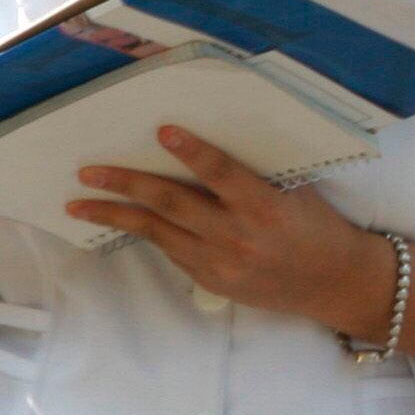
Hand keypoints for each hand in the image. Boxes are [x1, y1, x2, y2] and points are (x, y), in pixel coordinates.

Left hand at [67, 127, 414, 338]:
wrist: (335, 283)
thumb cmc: (319, 226)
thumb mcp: (296, 192)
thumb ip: (254, 176)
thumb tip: (205, 149)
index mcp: (266, 207)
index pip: (221, 173)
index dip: (193, 151)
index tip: (162, 131)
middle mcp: (239, 236)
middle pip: (173, 204)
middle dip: (126, 185)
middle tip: (88, 172)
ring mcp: (222, 264)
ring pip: (159, 233)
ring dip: (116, 217)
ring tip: (79, 205)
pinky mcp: (213, 281)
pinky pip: (173, 251)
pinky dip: (148, 233)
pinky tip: (124, 222)